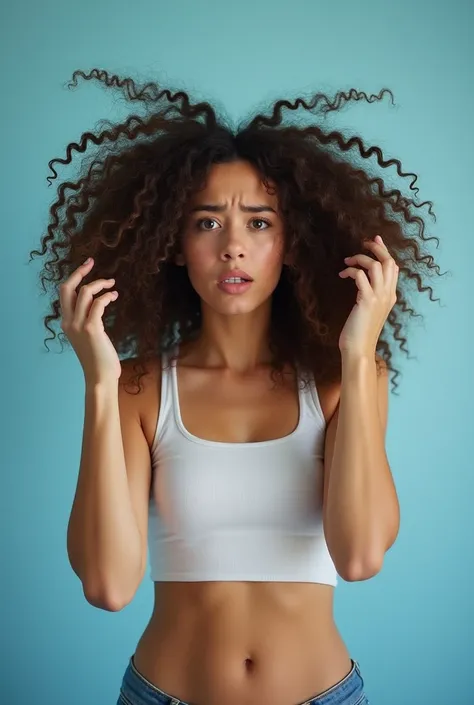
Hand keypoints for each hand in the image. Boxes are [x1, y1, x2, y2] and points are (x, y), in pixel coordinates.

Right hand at [59, 258, 121, 383]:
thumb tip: (97, 307)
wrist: (100, 377)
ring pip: (84, 292)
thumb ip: (87, 322)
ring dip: (100, 284)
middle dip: (79, 272)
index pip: (64, 294)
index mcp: (66, 323)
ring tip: (112, 285)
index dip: (74, 278)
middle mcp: (69, 322)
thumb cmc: (99, 360)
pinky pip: (98, 303)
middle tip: (92, 262)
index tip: (86, 267)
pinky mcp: (92, 328)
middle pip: (67, 288)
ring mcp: (79, 325)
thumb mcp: (88, 338)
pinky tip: (114, 296)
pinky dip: (107, 296)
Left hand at [337, 235, 398, 356]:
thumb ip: (370, 296)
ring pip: (376, 265)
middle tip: (363, 243)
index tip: (375, 241)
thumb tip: (362, 282)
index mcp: (390, 296)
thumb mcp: (369, 311)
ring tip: (347, 260)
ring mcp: (379, 297)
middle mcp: (388, 294)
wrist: (359, 349)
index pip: (393, 267)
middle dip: (376, 248)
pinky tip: (342, 274)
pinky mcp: (367, 300)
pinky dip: (351, 271)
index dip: (385, 251)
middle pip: (389, 262)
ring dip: (360, 258)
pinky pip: (361, 276)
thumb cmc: (360, 332)